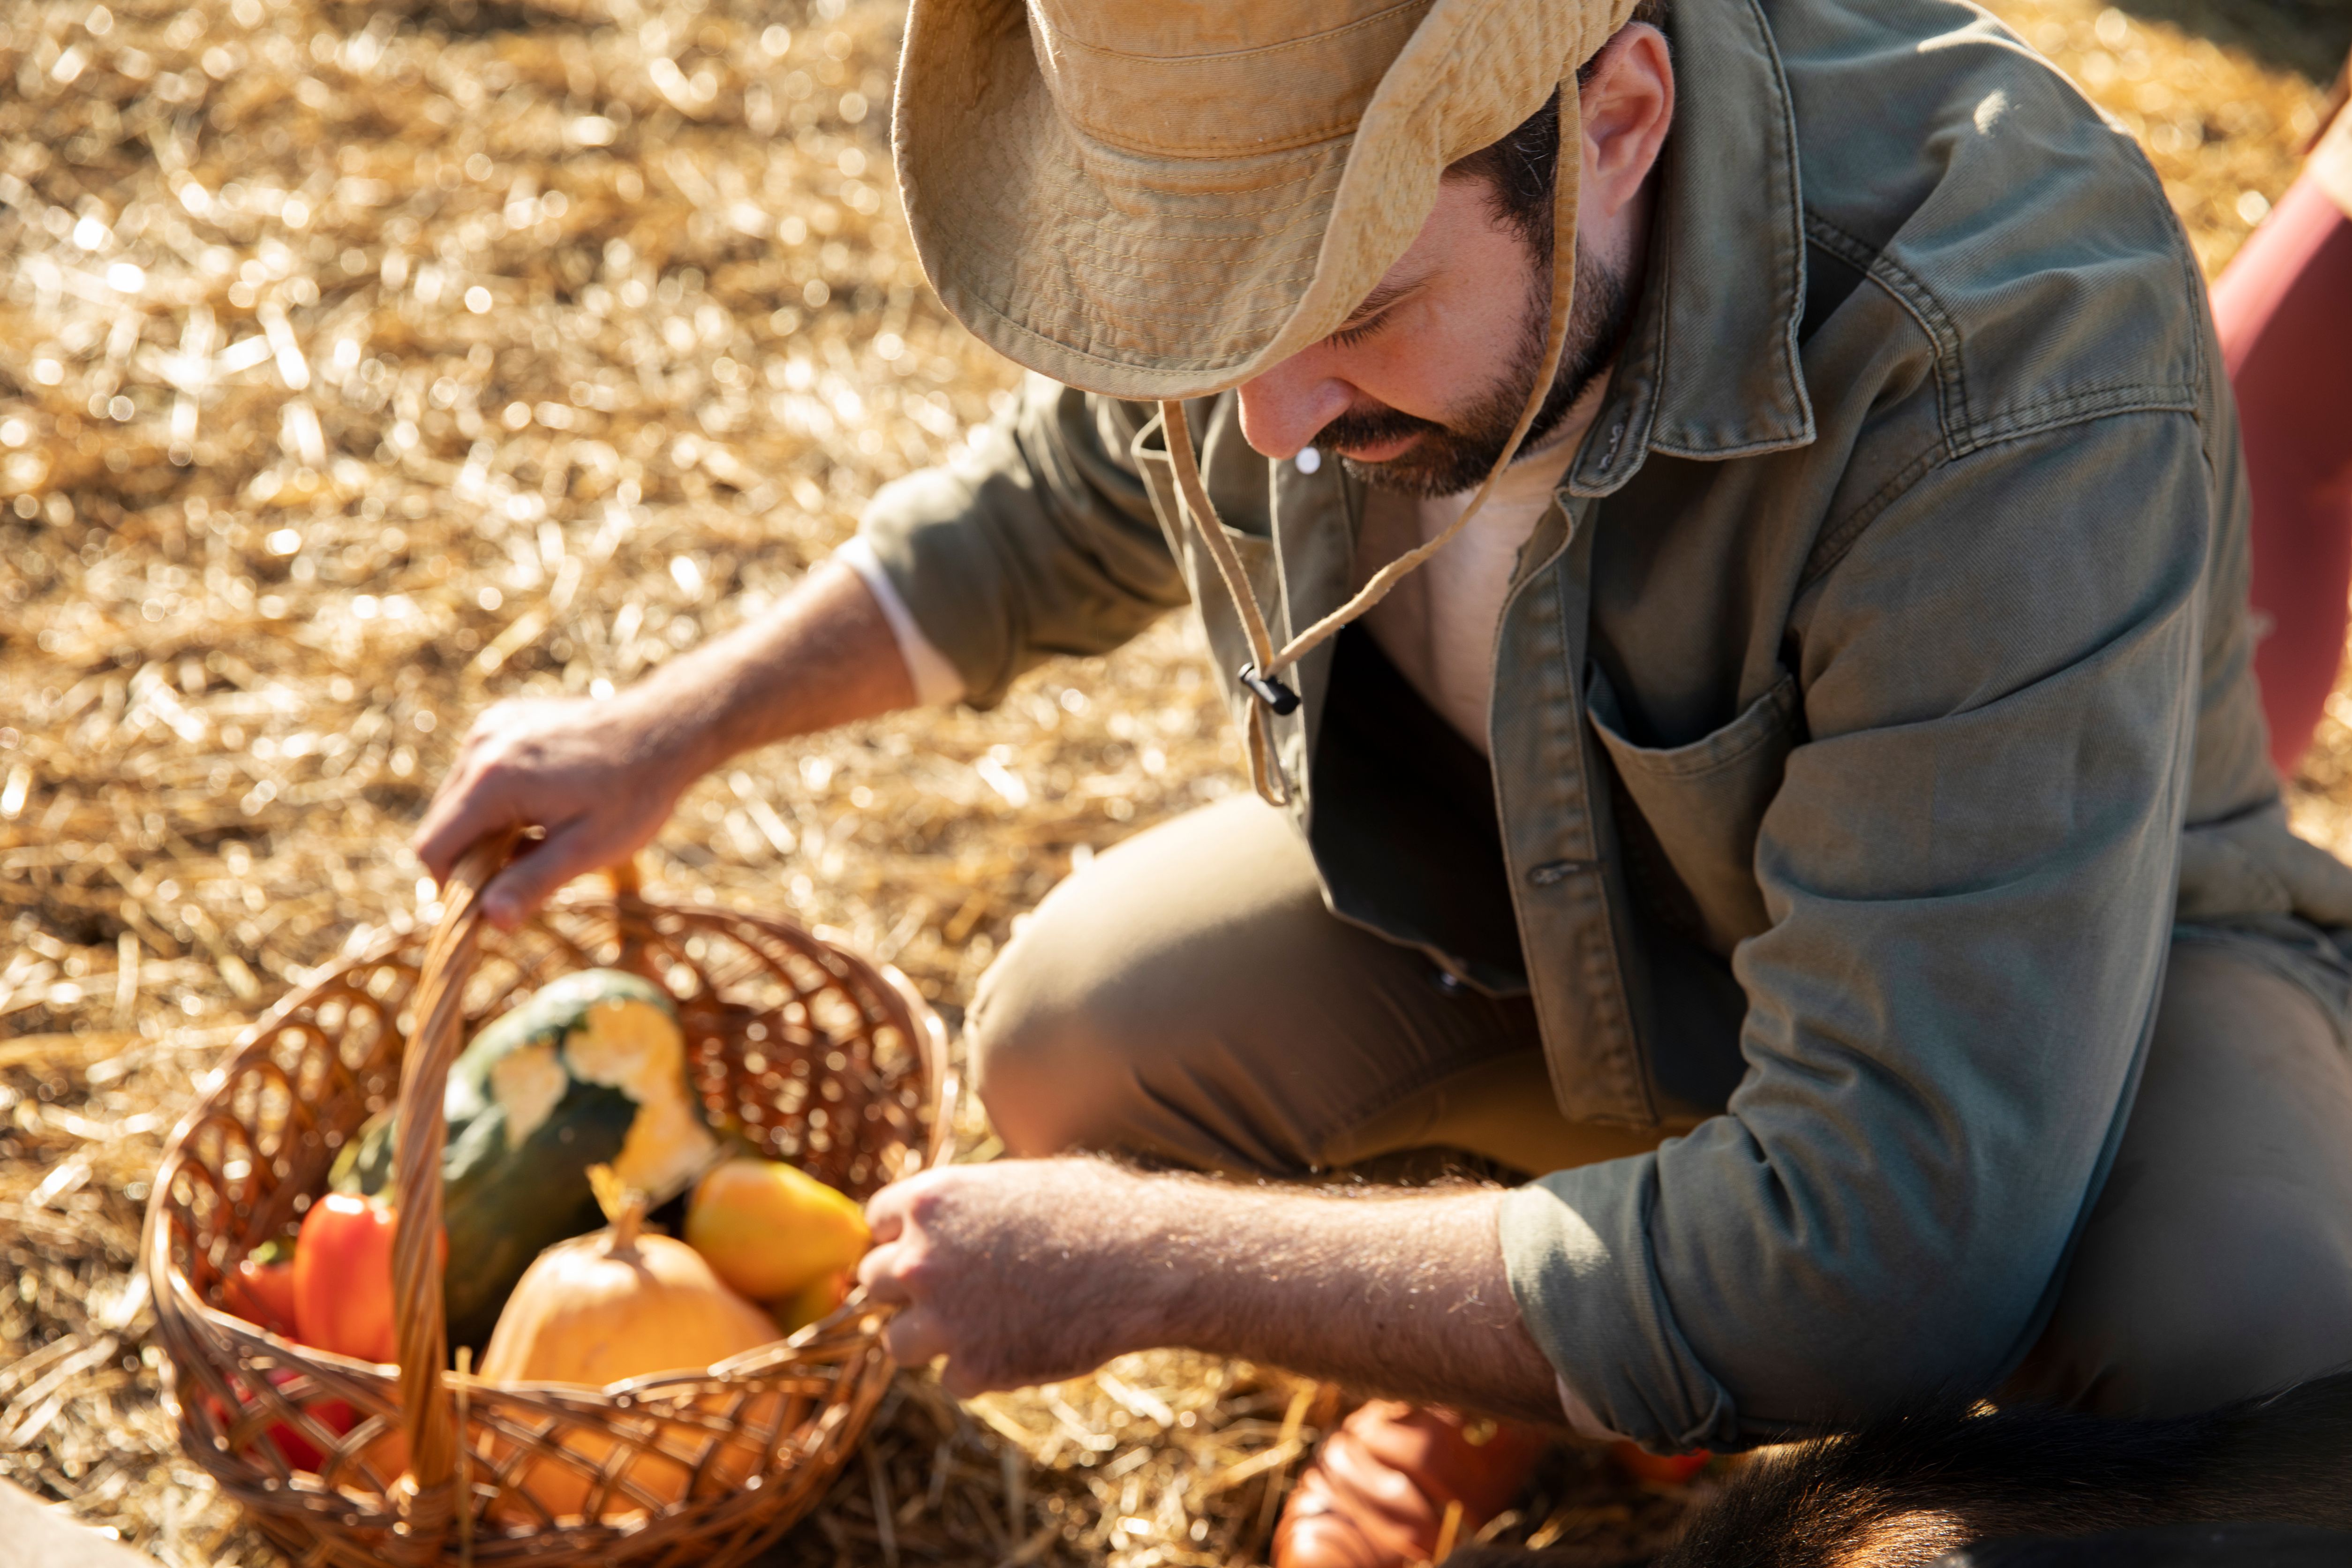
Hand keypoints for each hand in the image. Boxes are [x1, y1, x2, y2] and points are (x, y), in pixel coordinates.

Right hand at [412, 692, 698, 928]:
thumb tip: (490, 921)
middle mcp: (481, 746)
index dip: (454, 885)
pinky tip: (543, 804)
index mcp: (492, 780)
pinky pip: (479, 770)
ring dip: (486, 826)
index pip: (434, 847)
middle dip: (473, 856)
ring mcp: (491, 726)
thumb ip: (532, 883)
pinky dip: (497, 797)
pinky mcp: (505, 718)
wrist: (665, 730)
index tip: (491, 901)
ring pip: (458, 798)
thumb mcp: (586, 850)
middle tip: (527, 870)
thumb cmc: (633, 795)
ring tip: (542, 834)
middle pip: (442, 822)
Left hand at [859, 1160, 1169, 1395]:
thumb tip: (952, 1216)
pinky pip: (951, 1380)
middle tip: (953, 1292)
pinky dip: (980, 1372)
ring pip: (897, 1343)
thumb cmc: (1098, 1209)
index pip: (876, 1222)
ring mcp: (942, 1320)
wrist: (1146, 1263)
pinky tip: (1020, 1348)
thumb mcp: (1020, 1179)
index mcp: (930, 1202)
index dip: (904, 1235)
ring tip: (978, 1328)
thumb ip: (969, 1203)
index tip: (928, 1246)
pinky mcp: (974, 1369)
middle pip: (874, 1283)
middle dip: (909, 1289)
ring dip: (930, 1339)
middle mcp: (920, 1260)